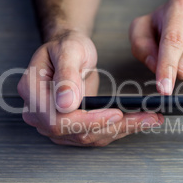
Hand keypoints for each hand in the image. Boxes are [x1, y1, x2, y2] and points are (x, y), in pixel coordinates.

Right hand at [17, 30, 162, 146]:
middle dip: (113, 126)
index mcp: (32, 92)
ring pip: (89, 137)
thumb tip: (66, 104)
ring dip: (121, 130)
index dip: (87, 120)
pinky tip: (139, 121)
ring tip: (150, 118)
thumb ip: (66, 75)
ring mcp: (54, 124)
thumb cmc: (67, 45)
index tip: (115, 114)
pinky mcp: (70, 128)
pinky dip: (118, 130)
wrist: (69, 52)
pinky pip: (95, 135)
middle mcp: (38, 113)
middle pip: (75, 133)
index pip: (57, 119)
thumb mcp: (68, 50)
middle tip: (146, 117)